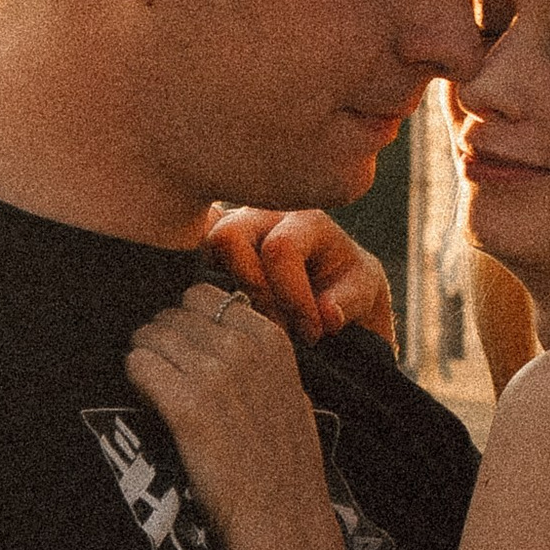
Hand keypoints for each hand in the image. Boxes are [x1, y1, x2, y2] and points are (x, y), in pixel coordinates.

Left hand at [125, 293, 345, 549]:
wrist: (284, 522)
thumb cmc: (286, 467)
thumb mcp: (289, 394)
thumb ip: (258, 358)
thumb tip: (216, 335)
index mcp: (271, 339)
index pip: (205, 295)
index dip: (187, 320)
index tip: (184, 348)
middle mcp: (242, 346)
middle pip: (173, 312)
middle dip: (162, 338)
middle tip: (164, 372)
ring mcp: (213, 373)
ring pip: (150, 334)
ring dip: (145, 358)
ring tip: (154, 389)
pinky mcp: (185, 405)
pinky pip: (138, 365)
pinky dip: (135, 379)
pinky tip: (147, 401)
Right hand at [203, 206, 395, 352]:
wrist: (333, 295)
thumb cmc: (348, 292)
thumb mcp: (365, 295)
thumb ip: (349, 302)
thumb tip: (325, 314)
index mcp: (305, 219)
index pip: (280, 249)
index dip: (293, 299)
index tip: (312, 335)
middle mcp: (261, 214)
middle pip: (228, 238)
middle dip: (253, 293)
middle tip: (278, 328)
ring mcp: (228, 229)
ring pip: (200, 247)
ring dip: (224, 292)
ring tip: (255, 323)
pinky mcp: (206, 250)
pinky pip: (185, 257)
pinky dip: (197, 283)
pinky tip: (223, 312)